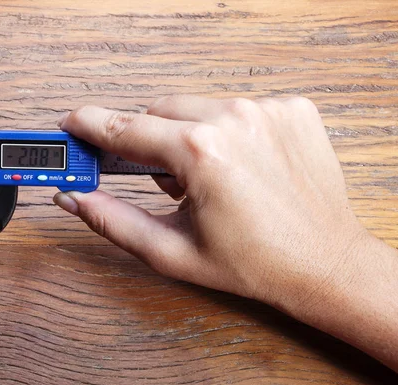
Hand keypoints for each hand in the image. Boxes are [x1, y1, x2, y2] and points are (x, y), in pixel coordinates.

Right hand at [54, 95, 367, 312]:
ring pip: (199, 108)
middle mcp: (235, 119)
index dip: (91, 126)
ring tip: (211, 180)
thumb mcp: (173, 250)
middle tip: (165, 181)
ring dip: (191, 137)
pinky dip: (228, 132)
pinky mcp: (292, 109)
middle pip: (160, 111)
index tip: (72, 123)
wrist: (326, 263)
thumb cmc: (256, 264)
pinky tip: (242, 168)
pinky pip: (238, 109)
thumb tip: (75, 197)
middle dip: (151, 142)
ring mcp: (268, 109)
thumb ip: (112, 220)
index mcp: (202, 153)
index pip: (125, 128)